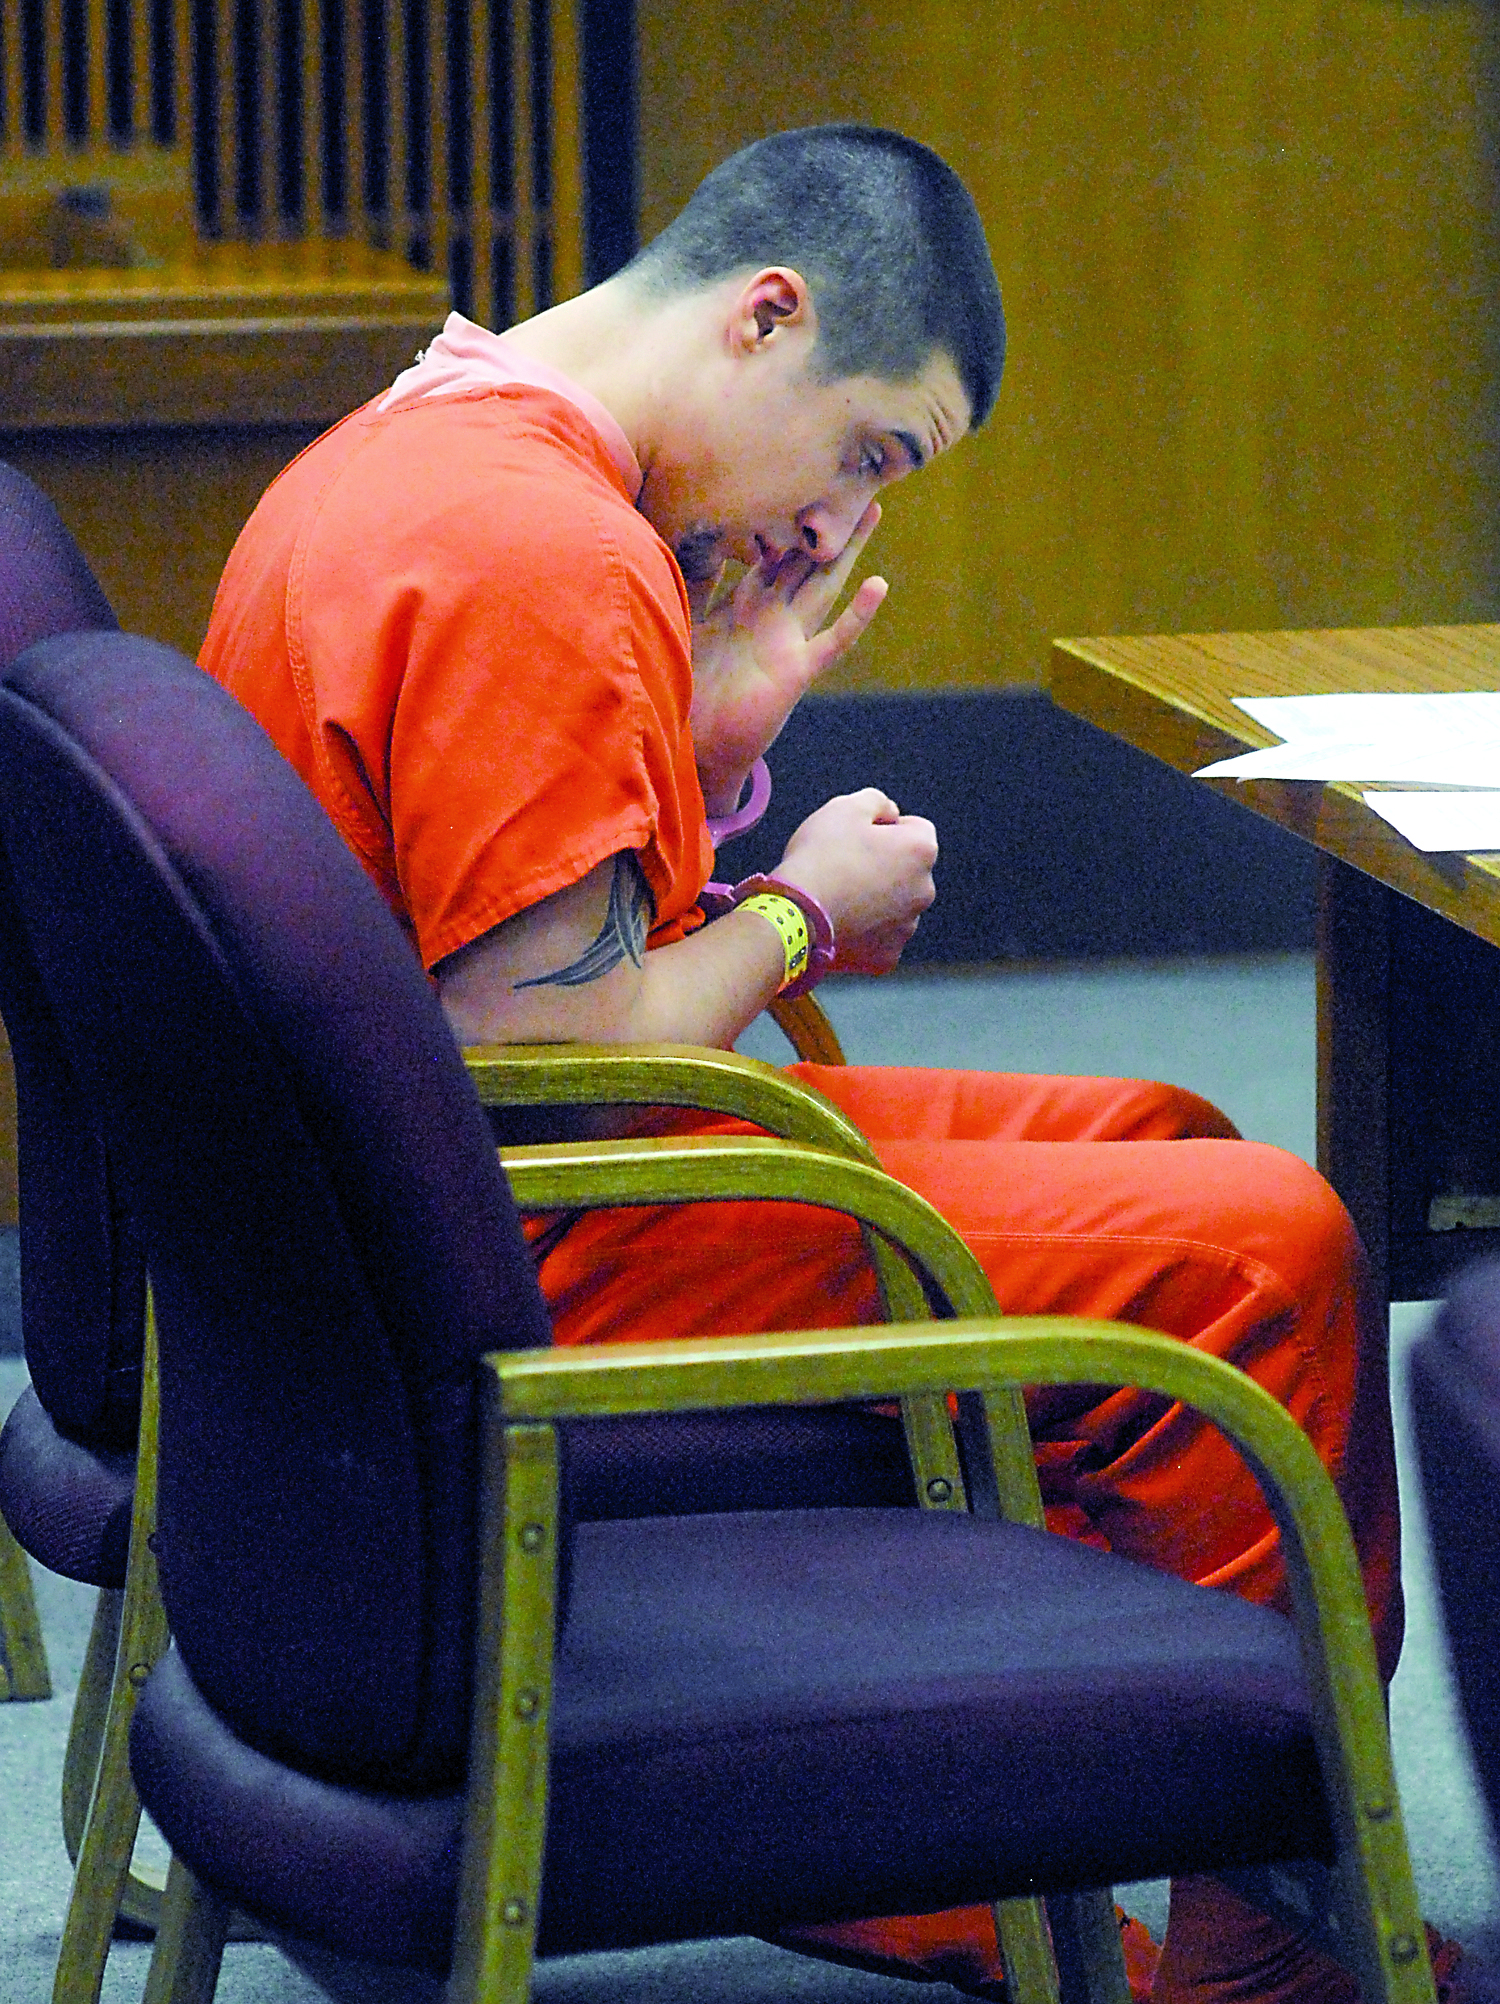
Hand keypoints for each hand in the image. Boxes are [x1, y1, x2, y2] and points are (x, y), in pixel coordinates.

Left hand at [689, 504, 887, 814]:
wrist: (695, 744)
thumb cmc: (687, 690)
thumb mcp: (683, 627)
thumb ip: (687, 588)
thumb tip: (667, 541)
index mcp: (744, 605)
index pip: (770, 551)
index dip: (782, 518)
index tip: (794, 478)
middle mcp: (772, 618)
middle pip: (805, 559)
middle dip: (825, 521)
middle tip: (849, 479)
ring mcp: (789, 642)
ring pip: (825, 585)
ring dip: (849, 550)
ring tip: (874, 512)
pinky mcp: (797, 671)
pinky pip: (833, 640)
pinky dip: (857, 616)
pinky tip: (878, 586)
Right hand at [774, 788, 937, 974]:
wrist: (794, 915)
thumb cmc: (820, 856)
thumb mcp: (845, 807)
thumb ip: (877, 801)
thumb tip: (890, 814)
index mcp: (921, 851)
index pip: (914, 828)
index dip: (884, 827)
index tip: (856, 837)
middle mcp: (925, 891)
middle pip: (906, 870)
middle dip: (883, 866)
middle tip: (843, 867)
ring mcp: (907, 928)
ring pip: (893, 906)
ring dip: (875, 900)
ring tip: (837, 896)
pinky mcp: (887, 957)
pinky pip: (878, 938)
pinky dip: (863, 931)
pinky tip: (838, 922)